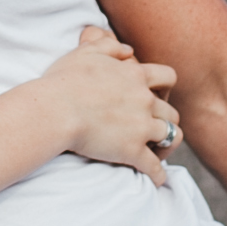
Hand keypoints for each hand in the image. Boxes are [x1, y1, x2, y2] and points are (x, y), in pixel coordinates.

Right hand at [46, 26, 179, 183]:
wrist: (55, 110)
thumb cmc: (64, 80)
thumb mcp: (86, 52)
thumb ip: (110, 46)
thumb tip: (128, 50)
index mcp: (135, 76)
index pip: (167, 77)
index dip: (165, 87)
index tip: (157, 94)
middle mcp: (144, 100)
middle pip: (171, 110)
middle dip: (166, 118)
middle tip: (154, 126)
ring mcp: (141, 126)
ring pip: (172, 135)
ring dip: (167, 144)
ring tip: (158, 150)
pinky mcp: (132, 151)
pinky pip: (155, 166)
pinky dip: (158, 174)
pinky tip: (156, 179)